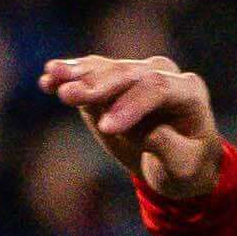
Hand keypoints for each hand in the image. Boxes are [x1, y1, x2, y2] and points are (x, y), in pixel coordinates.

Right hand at [47, 51, 225, 203]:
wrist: (177, 162)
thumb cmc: (184, 165)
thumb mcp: (182, 166)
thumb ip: (167, 148)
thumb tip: (144, 132)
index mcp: (188, 92)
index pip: (158, 89)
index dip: (131, 105)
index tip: (105, 128)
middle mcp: (164, 74)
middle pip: (129, 73)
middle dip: (98, 85)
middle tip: (68, 96)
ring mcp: (138, 73)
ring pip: (106, 68)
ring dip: (77, 73)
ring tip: (51, 76)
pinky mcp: (113, 81)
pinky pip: (91, 72)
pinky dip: (69, 75)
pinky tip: (48, 78)